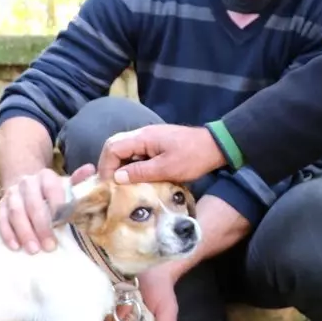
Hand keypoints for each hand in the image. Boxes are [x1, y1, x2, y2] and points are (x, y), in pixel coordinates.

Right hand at [0, 164, 94, 252]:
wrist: (26, 182)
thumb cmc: (51, 190)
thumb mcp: (65, 184)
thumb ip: (78, 180)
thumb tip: (91, 169)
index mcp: (46, 177)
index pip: (52, 189)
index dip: (56, 205)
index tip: (63, 222)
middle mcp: (27, 183)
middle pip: (33, 204)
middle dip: (41, 226)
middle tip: (50, 246)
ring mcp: (12, 193)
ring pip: (15, 212)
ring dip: (24, 232)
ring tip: (33, 250)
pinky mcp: (1, 204)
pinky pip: (0, 218)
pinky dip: (6, 233)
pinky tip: (15, 246)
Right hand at [98, 124, 226, 184]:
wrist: (215, 146)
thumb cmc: (193, 157)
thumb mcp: (167, 169)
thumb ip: (141, 172)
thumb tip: (117, 177)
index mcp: (143, 138)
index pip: (112, 147)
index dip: (106, 166)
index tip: (107, 184)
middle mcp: (142, 134)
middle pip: (115, 146)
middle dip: (109, 165)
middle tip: (110, 185)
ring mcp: (149, 138)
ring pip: (125, 150)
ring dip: (121, 166)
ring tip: (121, 185)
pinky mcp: (156, 145)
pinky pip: (137, 153)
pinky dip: (132, 165)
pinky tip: (136, 179)